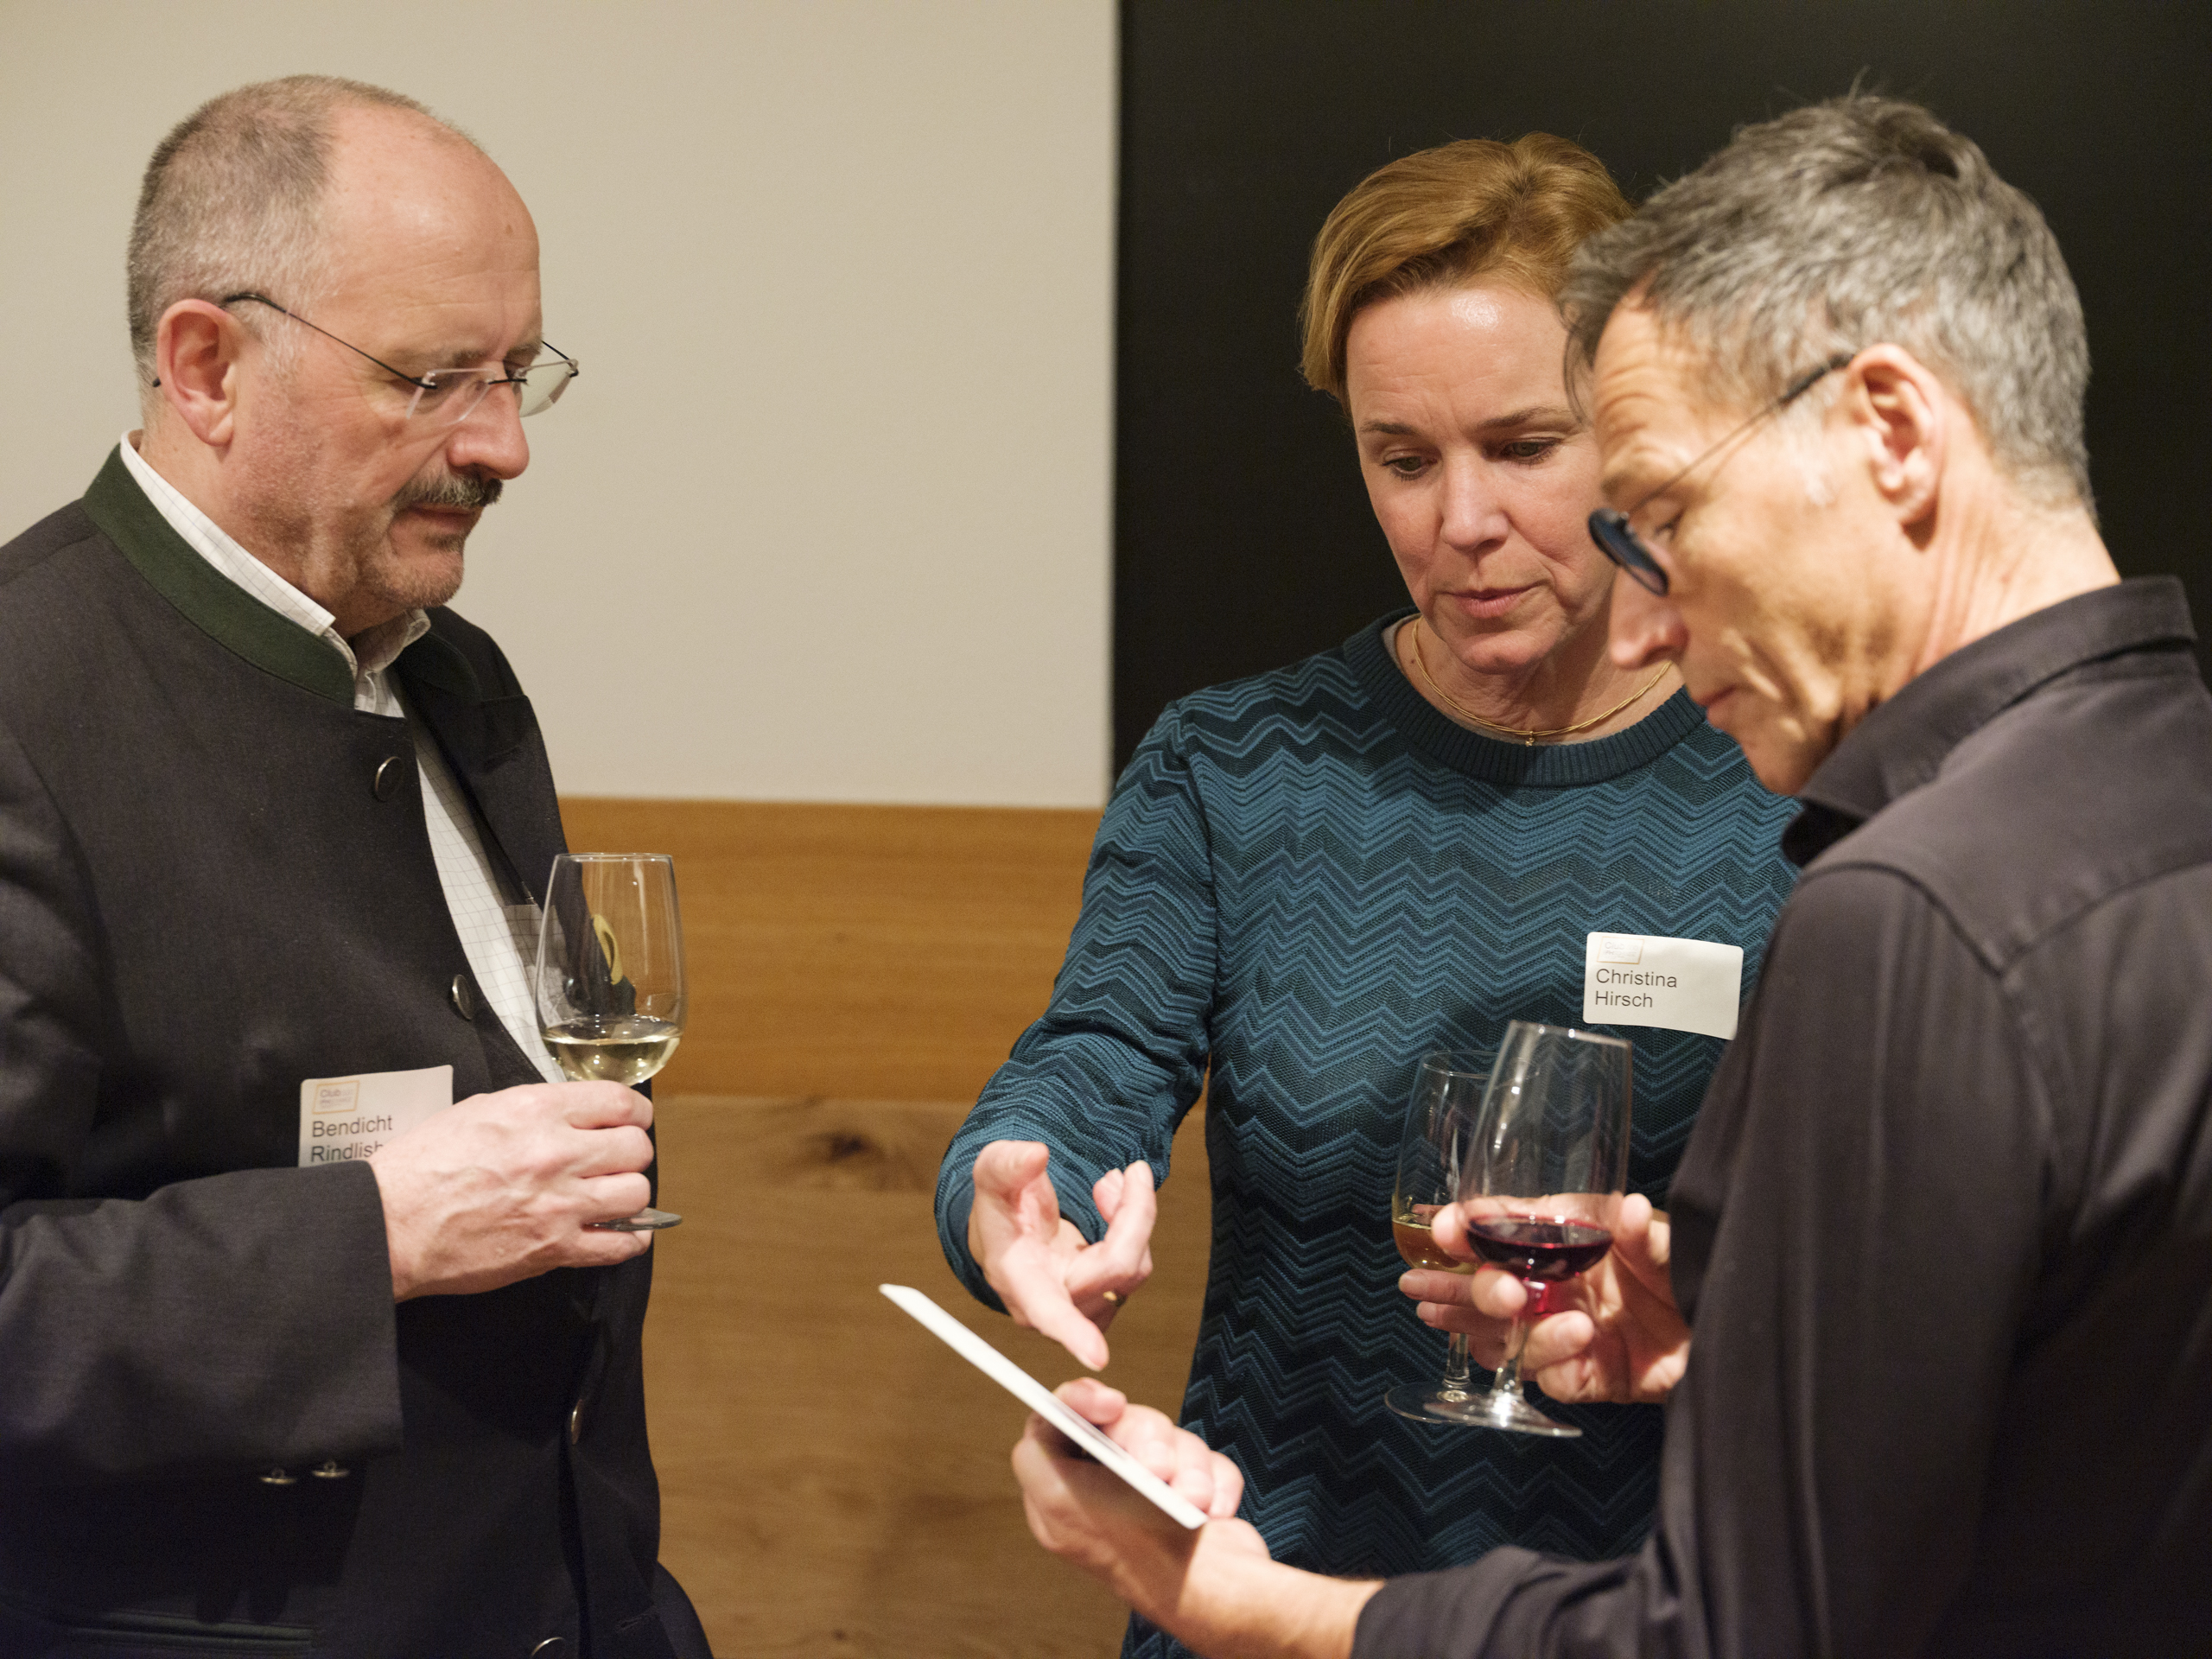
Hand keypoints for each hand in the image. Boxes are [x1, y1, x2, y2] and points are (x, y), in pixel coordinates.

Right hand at [369, 1081, 655, 1299]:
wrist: (390, 1225)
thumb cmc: (420, 1168)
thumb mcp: (477, 1111)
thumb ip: (532, 1110)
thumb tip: (569, 1114)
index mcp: (536, 1111)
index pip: (620, 1101)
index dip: (633, 1112)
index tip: (630, 1121)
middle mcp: (555, 1153)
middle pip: (637, 1148)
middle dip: (630, 1152)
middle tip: (614, 1160)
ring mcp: (559, 1205)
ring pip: (637, 1193)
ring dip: (629, 1194)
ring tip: (611, 1195)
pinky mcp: (554, 1249)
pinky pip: (619, 1245)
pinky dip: (628, 1240)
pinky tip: (620, 1232)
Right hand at [968, 1140, 1156, 1369]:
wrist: (1008, 1230)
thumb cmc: (999, 1205)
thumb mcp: (991, 1173)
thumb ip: (1008, 1163)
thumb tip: (1036, 1155)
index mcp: (1019, 1278)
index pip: (1047, 1311)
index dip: (1071, 1334)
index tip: (1098, 1358)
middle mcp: (1052, 1302)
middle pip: (1114, 1271)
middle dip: (1134, 1217)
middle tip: (1133, 1170)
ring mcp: (1082, 1305)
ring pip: (1132, 1269)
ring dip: (1133, 1216)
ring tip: (1111, 1180)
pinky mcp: (1105, 1298)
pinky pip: (1136, 1266)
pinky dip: (1134, 1226)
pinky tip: (1113, 1198)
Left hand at [1013, 1380, 1374, 1657]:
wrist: (1215, 1596)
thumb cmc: (1138, 1551)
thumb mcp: (1061, 1501)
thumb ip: (1035, 1455)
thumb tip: (1043, 1423)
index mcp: (1067, 1494)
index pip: (1061, 1424)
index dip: (1083, 1400)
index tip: (1110, 1403)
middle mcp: (1107, 1492)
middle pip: (1124, 1425)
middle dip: (1150, 1444)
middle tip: (1157, 1472)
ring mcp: (1155, 1495)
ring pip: (1172, 1440)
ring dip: (1189, 1468)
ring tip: (1193, 1502)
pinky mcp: (1197, 1498)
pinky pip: (1210, 1461)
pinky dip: (1216, 1482)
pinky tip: (1214, 1511)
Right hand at [1402, 1194, 1688, 1404]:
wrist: (1737, 1331)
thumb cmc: (1694, 1271)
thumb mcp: (1667, 1241)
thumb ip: (1644, 1232)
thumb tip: (1629, 1210)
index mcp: (1565, 1241)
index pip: (1502, 1230)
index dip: (1469, 1228)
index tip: (1445, 1226)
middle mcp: (1557, 1288)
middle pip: (1488, 1289)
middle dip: (1464, 1288)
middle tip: (1465, 1287)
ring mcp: (1566, 1334)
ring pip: (1503, 1338)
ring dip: (1494, 1327)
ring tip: (1497, 1312)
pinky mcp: (1587, 1377)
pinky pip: (1551, 1376)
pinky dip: (1553, 1357)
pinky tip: (1577, 1338)